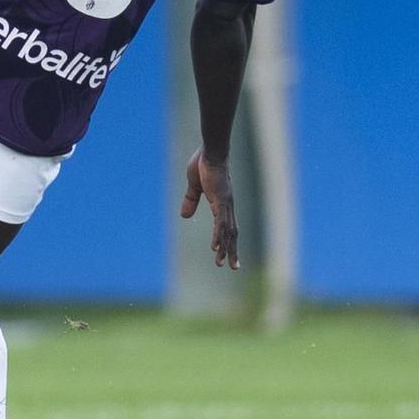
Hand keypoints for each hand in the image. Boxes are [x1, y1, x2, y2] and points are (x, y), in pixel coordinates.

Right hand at [180, 150, 239, 269]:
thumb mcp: (194, 185)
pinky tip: (216, 247)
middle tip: (234, 267)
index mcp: (221, 203)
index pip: (226, 226)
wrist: (212, 151)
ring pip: (227, 232)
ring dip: (226, 249)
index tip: (226, 254)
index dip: (227, 241)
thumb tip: (184, 216)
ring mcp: (224, 204)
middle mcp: (226, 206)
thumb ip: (191, 200)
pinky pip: (220, 222)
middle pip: (231, 233)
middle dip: (232, 251)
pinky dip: (219, 236)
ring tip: (223, 264)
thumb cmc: (204, 163)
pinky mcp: (220, 200)